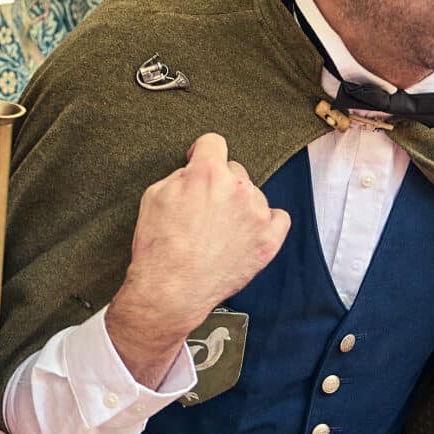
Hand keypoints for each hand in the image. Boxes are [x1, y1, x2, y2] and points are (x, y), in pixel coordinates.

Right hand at [105, 133, 289, 386]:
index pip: (213, 143)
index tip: (200, 161)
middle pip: (235, 170)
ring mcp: (256, 214)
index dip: (203, 152)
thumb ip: (180, 176)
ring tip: (220, 231)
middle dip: (220, 184)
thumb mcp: (154, 196)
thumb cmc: (158, 247)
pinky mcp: (269, 240)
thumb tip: (194, 171)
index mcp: (207, 172)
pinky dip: (266, 223)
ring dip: (240, 206)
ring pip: (253, 195)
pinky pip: (279, 218)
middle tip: (206, 208)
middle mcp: (237, 188)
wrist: (171, 290)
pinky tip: (248, 233)